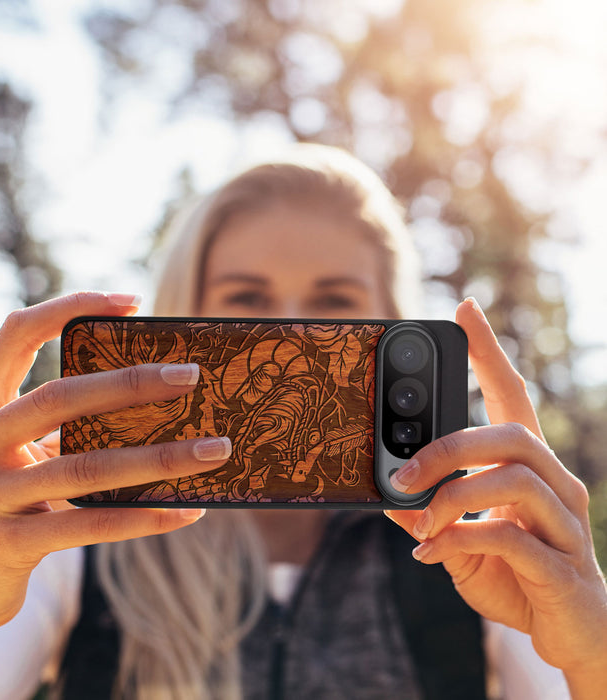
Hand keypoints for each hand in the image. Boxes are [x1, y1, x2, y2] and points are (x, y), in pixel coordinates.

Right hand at [0, 292, 230, 639]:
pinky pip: (89, 525)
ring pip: (84, 467)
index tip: (131, 301)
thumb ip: (63, 427)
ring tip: (214, 450)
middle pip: (58, 397)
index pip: (15, 335)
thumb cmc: (5, 504)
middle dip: (131, 383)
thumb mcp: (19, 456)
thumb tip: (157, 400)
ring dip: (160, 458)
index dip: (69, 307)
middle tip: (192, 375)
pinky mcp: (5, 545)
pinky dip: (143, 517)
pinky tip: (187, 511)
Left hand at [385, 298, 606, 691]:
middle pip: (511, 434)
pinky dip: (461, 540)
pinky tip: (431, 554)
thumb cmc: (516, 576)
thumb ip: (430, 515)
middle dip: (448, 447)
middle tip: (402, 472)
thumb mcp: (460, 540)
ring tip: (419, 522)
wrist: (571, 635)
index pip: (512, 395)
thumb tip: (387, 496)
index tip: (465, 309)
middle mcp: (556, 484)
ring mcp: (566, 524)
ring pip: (514, 479)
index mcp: (529, 468)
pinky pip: (511, 538)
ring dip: (452, 497)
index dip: (489, 352)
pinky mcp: (564, 567)